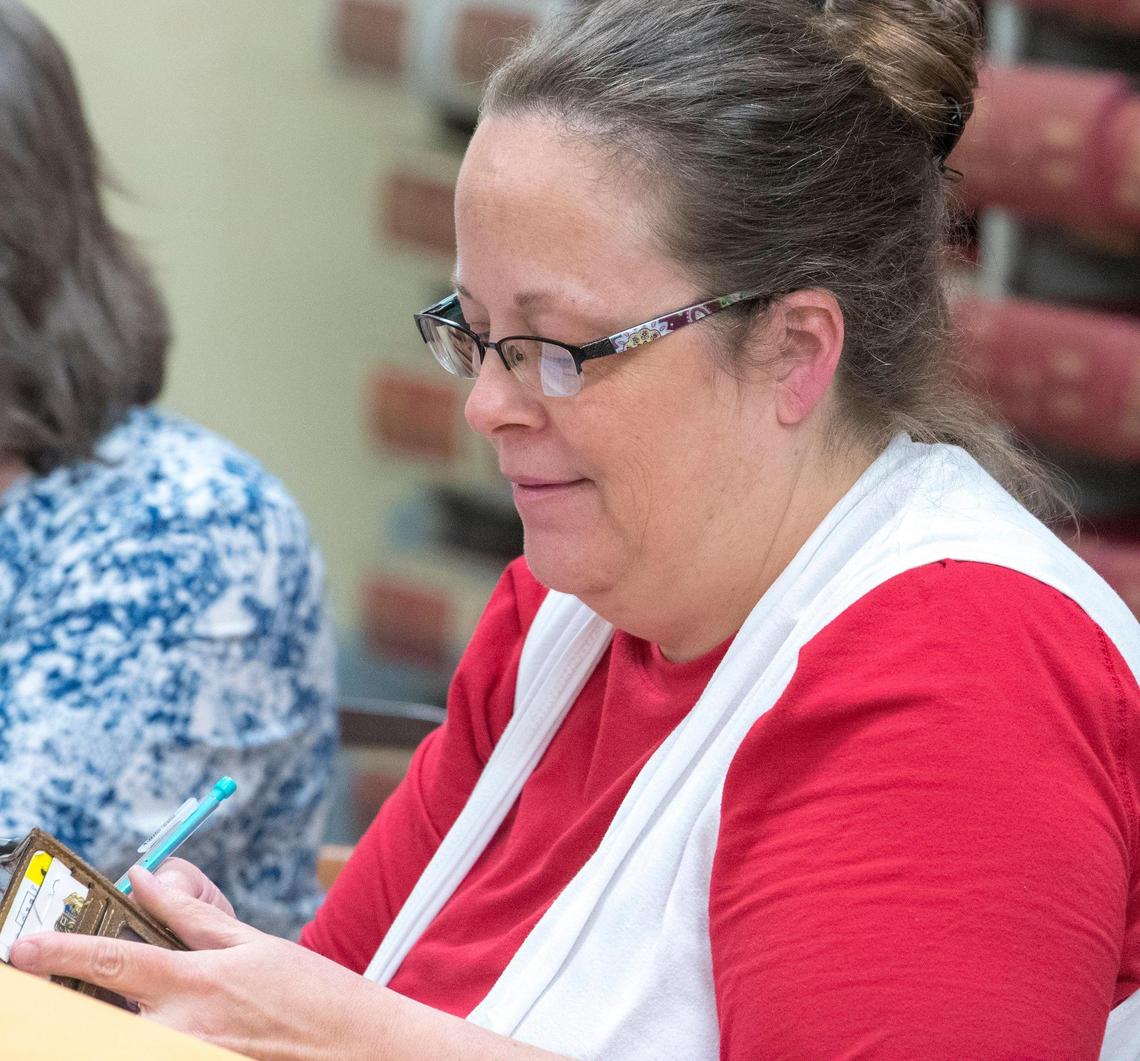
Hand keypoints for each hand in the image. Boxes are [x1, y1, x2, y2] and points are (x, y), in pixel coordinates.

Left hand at [9, 866, 378, 1059]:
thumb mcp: (251, 943)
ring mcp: (189, 1059)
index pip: (114, 962)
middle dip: (76, 1001)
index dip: (62, 952)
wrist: (356, 1048)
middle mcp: (183, 1028)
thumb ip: (191, 914)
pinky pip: (154, 1052)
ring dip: (117, 1023)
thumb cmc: (311, 991)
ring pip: (124, 1041)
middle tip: (62, 981)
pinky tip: (170, 1022)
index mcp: (198, 981)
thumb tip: (151, 878)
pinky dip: (151, 1035)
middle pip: (100, 1017)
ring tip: (135, 1004)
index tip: (24, 949)